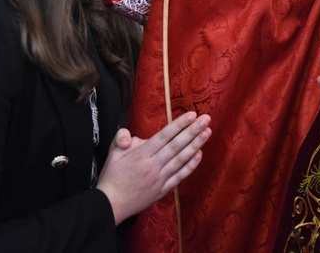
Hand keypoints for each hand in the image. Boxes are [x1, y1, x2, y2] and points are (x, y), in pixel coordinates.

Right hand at [96, 112, 211, 223]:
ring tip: (207, 132)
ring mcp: (160, 178)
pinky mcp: (163, 189)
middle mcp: (153, 165)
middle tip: (206, 119)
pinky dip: (191, 165)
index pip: (164, 136)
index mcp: (141, 154)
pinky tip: (199, 154)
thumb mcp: (113, 153)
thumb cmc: (112, 176)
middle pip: (176, 145)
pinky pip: (180, 176)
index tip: (192, 115)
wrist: (111, 204)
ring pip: (181, 159)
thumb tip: (131, 137)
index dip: (179, 125)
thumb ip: (122, 138)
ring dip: (196, 145)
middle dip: (193, 131)